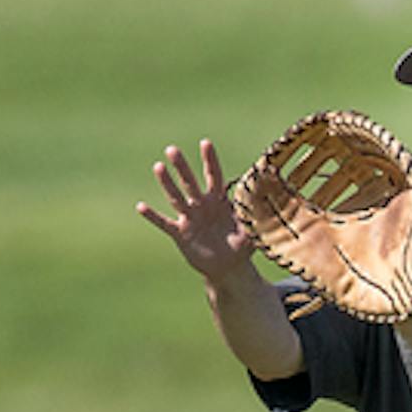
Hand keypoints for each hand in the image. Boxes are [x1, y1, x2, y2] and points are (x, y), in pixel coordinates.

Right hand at [136, 140, 253, 282]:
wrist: (229, 269)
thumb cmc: (242, 246)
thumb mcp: (253, 230)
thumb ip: (257, 216)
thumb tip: (270, 203)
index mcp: (219, 201)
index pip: (214, 175)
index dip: (210, 160)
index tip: (205, 143)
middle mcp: (202, 205)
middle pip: (190, 182)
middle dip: (182, 166)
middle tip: (172, 149)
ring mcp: (190, 219)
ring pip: (176, 198)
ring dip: (167, 183)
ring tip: (158, 166)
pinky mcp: (181, 234)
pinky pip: (165, 223)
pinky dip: (153, 216)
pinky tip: (140, 206)